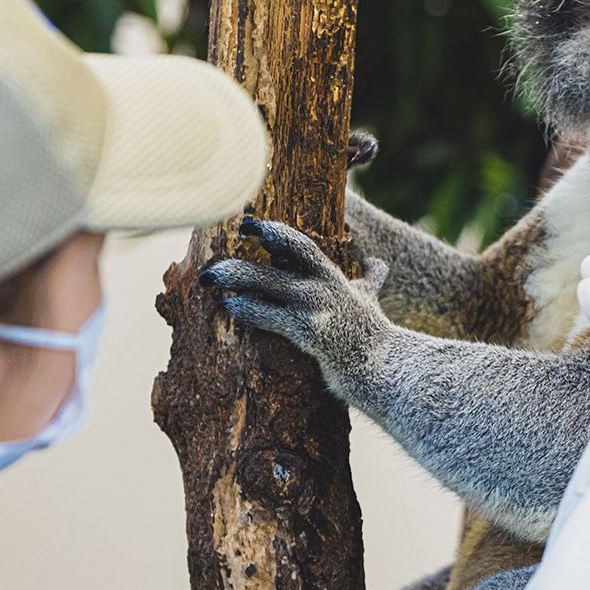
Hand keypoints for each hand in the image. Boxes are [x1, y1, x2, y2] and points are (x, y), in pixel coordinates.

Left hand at [203, 219, 389, 368]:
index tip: (251, 225)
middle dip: (246, 255)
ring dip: (235, 279)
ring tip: (209, 277)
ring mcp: (311, 309)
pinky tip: (229, 304)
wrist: (377, 363)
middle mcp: (320, 288)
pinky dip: (247, 308)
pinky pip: (268, 316)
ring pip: (266, 286)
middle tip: (210, 260)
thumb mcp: (369, 298)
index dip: (275, 232)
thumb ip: (369, 279)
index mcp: (331, 276)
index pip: (300, 246)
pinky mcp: (305, 332)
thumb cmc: (370, 331)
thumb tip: (379, 263)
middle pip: (276, 265)